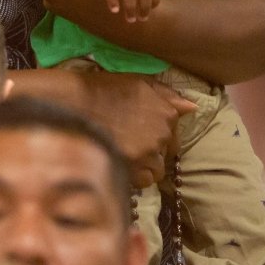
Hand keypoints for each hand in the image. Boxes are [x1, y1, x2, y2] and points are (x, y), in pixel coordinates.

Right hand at [80, 71, 194, 187]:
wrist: (72, 103)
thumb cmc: (101, 89)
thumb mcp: (137, 82)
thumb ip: (166, 95)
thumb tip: (192, 108)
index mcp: (166, 112)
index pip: (173, 133)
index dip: (156, 133)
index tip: (139, 130)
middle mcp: (162, 134)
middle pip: (165, 152)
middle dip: (152, 149)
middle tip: (129, 141)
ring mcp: (148, 154)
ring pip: (157, 169)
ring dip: (145, 164)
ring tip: (124, 153)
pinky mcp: (134, 170)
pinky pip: (145, 182)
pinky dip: (136, 176)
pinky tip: (121, 161)